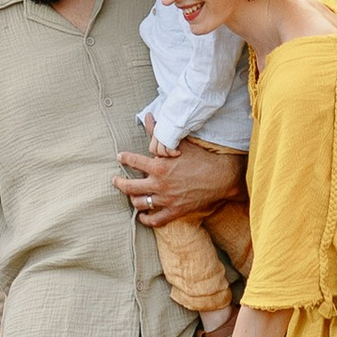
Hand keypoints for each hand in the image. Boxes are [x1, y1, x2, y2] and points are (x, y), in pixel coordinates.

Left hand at [118, 137, 243, 225]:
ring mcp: (166, 199)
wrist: (220, 177)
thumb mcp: (178, 144)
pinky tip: (142, 216)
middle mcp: (159, 184)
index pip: (132, 162)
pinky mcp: (175, 211)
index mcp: (159, 166)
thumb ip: (159, 132)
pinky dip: (146, 219)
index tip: (120, 157)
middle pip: (130, 187)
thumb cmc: (200, 158)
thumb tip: (147, 116)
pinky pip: (155, 220)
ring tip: (130, 196)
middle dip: (120, 183)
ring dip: (132, 200)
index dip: (124, 158)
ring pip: (140, 203)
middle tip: (115, 181)